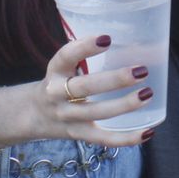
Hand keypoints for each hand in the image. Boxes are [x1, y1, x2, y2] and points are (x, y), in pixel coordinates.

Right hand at [27, 35, 156, 147]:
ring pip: (97, 113)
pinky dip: (126, 138)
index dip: (84, 47)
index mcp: (55, 72)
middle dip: (115, 79)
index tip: (106, 38)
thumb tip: (133, 43)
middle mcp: (57, 95)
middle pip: (85, 87)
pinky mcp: (78, 135)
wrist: (31, 116)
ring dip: (125, 105)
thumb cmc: (58, 84)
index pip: (65, 57)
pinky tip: (147, 132)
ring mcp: (67, 117)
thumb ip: (86, 57)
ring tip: (147, 93)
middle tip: (141, 70)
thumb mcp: (63, 68)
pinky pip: (103, 139)